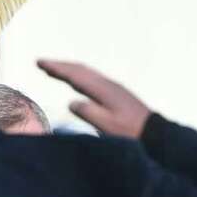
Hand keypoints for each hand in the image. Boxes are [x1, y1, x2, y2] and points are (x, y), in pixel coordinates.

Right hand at [37, 60, 151, 138]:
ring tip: (56, 70)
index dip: (56, 68)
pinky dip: (81, 77)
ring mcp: (114, 88)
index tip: (39, 63)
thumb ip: (89, 112)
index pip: (75, 75)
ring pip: (88, 74)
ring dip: (70, 70)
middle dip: (60, 66)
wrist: (157, 134)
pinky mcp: (119, 94)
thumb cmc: (132, 132)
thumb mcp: (108, 125)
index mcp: (103, 90)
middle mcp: (108, 84)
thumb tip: (72, 102)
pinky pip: (94, 80)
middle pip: (80, 70)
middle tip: (42, 63)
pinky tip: (80, 84)